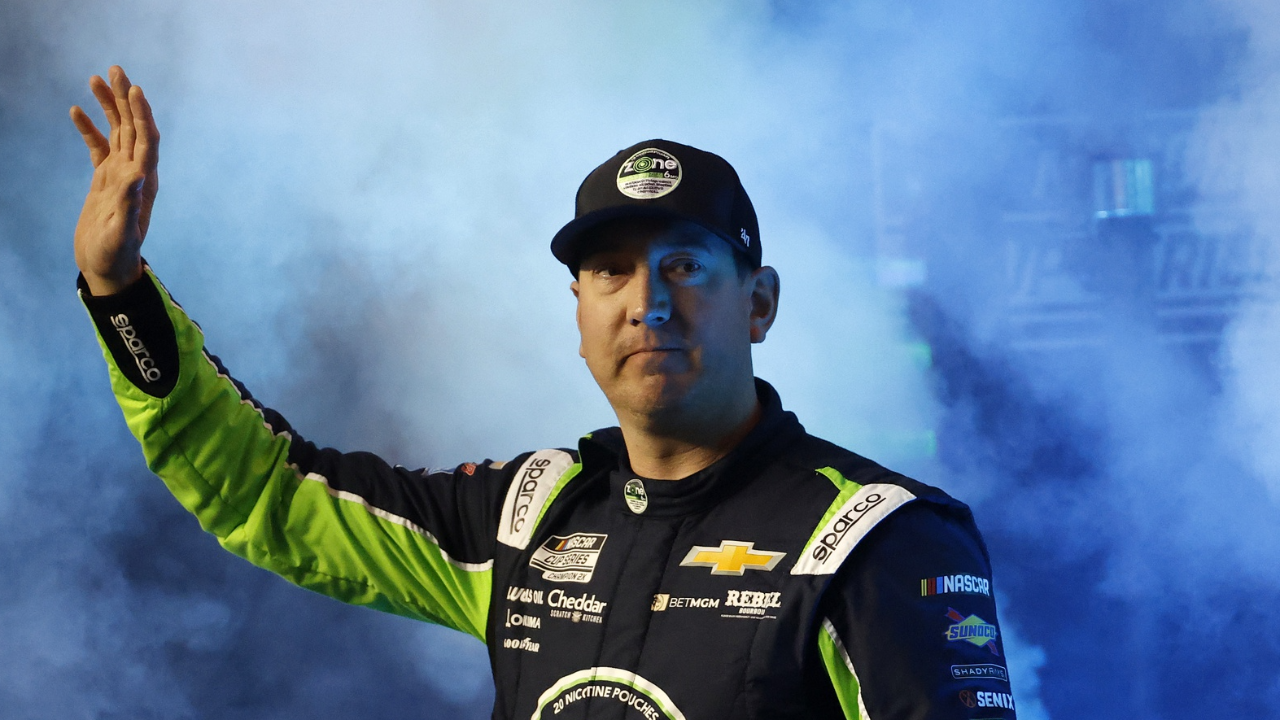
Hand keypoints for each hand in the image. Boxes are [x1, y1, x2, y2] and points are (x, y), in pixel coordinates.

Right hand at [70, 65, 159, 295]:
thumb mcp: (121, 232)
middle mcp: (137, 174)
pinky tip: (76, 111)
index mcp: (145, 182)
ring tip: (96, 78)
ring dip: (109, 107)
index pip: (148, 140)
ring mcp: (120, 175)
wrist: (107, 269)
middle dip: (126, 99)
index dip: (143, 115)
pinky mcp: (104, 181)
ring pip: (117, 133)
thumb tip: (138, 175)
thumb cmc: (115, 255)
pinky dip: (89, 129)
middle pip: (134, 128)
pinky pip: (98, 148)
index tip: (134, 89)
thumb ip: (129, 205)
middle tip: (115, 69)